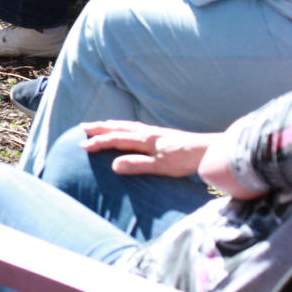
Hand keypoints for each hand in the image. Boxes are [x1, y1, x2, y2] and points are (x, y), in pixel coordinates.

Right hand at [79, 121, 211, 178]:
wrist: (208, 151)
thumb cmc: (185, 161)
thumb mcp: (160, 167)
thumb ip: (137, 165)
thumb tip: (114, 165)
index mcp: (144, 140)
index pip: (115, 139)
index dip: (98, 142)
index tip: (82, 146)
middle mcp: (147, 132)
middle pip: (118, 127)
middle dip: (100, 128)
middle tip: (83, 128)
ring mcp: (154, 132)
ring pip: (127, 126)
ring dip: (111, 125)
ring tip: (100, 125)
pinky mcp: (161, 135)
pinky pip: (135, 127)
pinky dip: (124, 126)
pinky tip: (129, 130)